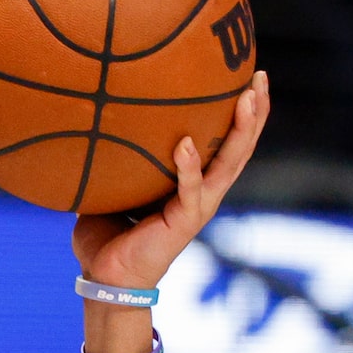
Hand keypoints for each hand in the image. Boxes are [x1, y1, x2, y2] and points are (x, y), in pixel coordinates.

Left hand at [73, 71, 270, 289]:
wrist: (106, 278)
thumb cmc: (107, 235)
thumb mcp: (113, 188)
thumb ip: (115, 159)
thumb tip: (91, 122)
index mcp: (193, 182)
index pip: (225, 140)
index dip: (240, 111)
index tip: (246, 74)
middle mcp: (204, 191)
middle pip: (240, 145)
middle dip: (255, 110)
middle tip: (260, 76)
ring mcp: (198, 206)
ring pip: (229, 162)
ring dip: (242, 130)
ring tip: (247, 97)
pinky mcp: (183, 222)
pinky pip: (190, 190)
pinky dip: (187, 167)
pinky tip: (184, 144)